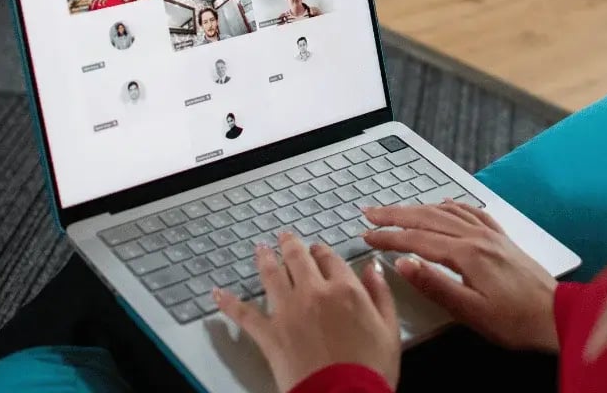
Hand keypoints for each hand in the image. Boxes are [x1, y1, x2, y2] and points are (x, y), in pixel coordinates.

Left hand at [215, 233, 400, 390]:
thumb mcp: (389, 328)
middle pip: (299, 258)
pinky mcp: (269, 334)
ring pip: (272, 275)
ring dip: (264, 259)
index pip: (331, 259)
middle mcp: (314, 292)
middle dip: (291, 245)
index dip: (322, 251)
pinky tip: (218, 293)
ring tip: (260, 249)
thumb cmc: (370, 368)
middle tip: (285, 237)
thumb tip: (373, 269)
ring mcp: (288, 311)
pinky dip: (229, 302)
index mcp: (346, 289)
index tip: (318, 249)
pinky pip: (244, 313)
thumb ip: (381, 294)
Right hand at [363, 201, 558, 351]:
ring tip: (397, 208)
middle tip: (370, 213)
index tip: (366, 236)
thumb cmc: (514, 320)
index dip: (389, 237)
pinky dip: (453, 205)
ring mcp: (491, 235)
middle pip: (429, 218)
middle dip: (396, 214)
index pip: (417, 240)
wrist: (556, 315)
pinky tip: (445, 203)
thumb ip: (434, 285)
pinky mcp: (501, 239)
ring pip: (448, 212)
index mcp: (467, 254)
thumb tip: (402, 263)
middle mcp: (477, 237)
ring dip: (419, 207)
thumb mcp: (470, 311)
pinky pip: (472, 213)